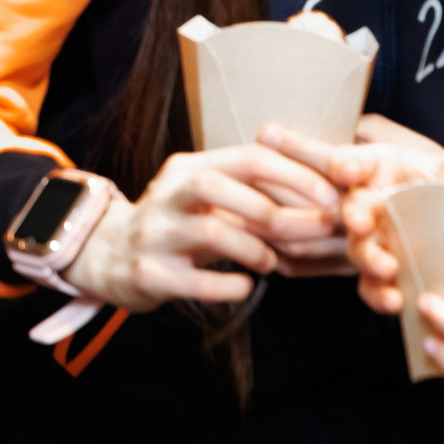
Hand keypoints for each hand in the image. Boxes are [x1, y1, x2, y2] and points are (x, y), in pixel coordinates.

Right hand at [61, 145, 340, 311]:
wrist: (109, 256)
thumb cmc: (177, 225)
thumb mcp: (205, 197)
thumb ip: (252, 192)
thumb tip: (325, 198)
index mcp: (187, 169)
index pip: (246, 157)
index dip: (295, 175)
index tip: (334, 197)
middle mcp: (166, 195)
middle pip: (219, 185)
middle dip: (275, 210)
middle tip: (311, 234)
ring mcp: (154, 234)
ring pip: (212, 231)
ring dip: (257, 250)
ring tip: (271, 263)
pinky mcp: (150, 273)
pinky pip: (201, 282)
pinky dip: (233, 286)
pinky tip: (244, 285)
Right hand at [263, 118, 443, 314]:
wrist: (439, 221)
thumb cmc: (432, 187)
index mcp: (372, 176)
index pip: (349, 164)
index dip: (346, 166)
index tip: (346, 172)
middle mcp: (364, 208)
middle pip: (350, 212)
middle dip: (354, 218)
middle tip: (360, 224)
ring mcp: (369, 243)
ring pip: (359, 252)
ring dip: (369, 261)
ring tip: (386, 270)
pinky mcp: (379, 275)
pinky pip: (371, 288)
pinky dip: (379, 296)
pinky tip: (395, 302)